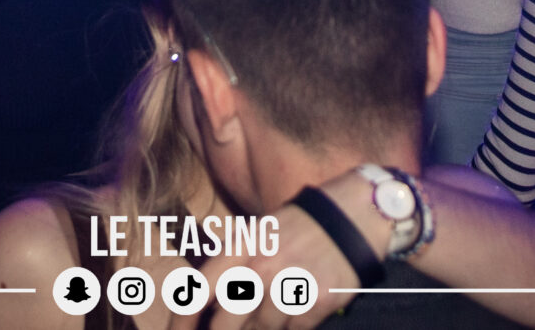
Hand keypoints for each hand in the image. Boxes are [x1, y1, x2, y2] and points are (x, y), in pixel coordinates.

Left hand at [200, 167, 384, 326]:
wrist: (353, 216)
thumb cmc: (301, 226)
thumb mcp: (260, 233)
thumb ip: (235, 266)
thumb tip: (211, 308)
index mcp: (241, 246)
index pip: (199, 290)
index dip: (181, 322)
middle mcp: (259, 267)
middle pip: (224, 324)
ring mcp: (287, 286)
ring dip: (264, 329)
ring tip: (277, 310)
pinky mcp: (314, 302)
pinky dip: (292, 329)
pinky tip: (298, 312)